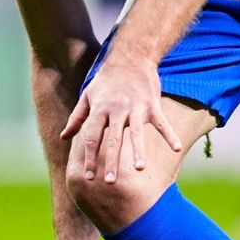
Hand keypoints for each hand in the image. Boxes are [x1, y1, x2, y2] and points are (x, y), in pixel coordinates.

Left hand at [60, 52, 181, 182]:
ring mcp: (136, 107)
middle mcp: (117, 110)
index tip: (88, 175)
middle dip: (111, 162)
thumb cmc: (107, 79)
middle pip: (113, 140)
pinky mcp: (152, 105)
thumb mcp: (88, 96)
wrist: (131, 56)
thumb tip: (63, 137)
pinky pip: (162, 122)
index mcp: (99, 109)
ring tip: (139, 169)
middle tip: (110, 183)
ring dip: (138, 152)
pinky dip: (169, 135)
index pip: (92, 137)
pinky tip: (176, 149)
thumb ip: (77, 118)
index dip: (89, 156)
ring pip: (136, 133)